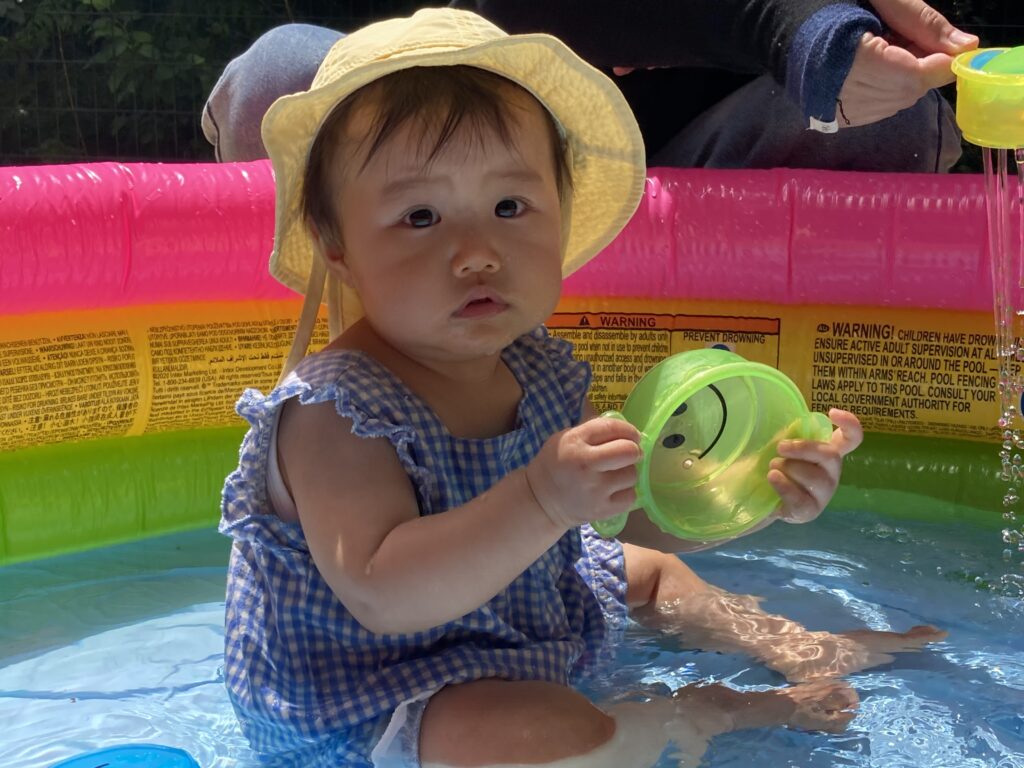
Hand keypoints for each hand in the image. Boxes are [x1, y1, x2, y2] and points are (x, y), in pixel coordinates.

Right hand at [525, 416, 640, 528]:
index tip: (631, 435)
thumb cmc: (556, 464)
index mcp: (575, 442)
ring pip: (632, 474)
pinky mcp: (602, 510)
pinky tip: (613, 490)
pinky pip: (630, 496)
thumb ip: (593, 430)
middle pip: (629, 451)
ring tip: (614, 474)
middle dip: (633, 450)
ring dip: (627, 472)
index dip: (628, 430)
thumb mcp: (565, 438)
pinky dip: (625, 492)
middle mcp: (585, 465)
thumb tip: (624, 427)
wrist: (540, 501)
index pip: (612, 428)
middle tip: (628, 454)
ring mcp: (595, 490)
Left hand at [767, 408, 862, 523]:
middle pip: (831, 456)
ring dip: (788, 468)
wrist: (758, 496)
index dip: (850, 425)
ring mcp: (823, 494)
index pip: (852, 439)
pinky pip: (800, 498)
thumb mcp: (783, 447)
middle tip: (780, 447)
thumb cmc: (775, 465)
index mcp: (828, 451)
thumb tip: (791, 428)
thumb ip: (791, 435)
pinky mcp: (810, 511)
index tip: (832, 412)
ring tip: (771, 468)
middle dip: (803, 448)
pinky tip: (772, 477)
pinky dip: (783, 485)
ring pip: (814, 477)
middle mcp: (831, 472)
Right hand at [837, 0, 977, 126]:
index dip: (938, 63)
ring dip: (905, 79)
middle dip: (921, 68)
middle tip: (909, 38)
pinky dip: (887, 91)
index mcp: (847, 58)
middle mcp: (837, 92)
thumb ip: (923, 22)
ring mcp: (832, 110)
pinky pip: (876, 111)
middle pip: (906, 92)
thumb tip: (965, 48)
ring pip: (894, 103)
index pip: (912, 76)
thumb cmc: (830, 6)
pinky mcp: (830, 119)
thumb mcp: (881, 0)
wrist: (782, 26)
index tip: (951, 47)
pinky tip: (875, 70)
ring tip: (888, 51)